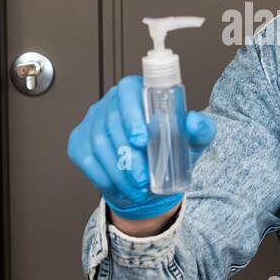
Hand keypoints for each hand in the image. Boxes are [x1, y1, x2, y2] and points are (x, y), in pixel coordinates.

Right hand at [67, 74, 215, 220]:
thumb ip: (200, 130)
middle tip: (143, 178)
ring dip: (118, 171)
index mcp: (137, 92)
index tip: (141, 139)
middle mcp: (111, 103)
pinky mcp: (79, 143)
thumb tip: (194, 123)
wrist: (151, 179)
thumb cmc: (170, 152)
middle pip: (112, 123)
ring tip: (136, 187)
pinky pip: (87, 160)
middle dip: (128, 155)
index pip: (128, 91)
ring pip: (99, 145)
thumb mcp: (192, 142)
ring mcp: (92, 122)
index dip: (131, 114)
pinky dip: (104, 177)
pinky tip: (119, 187)